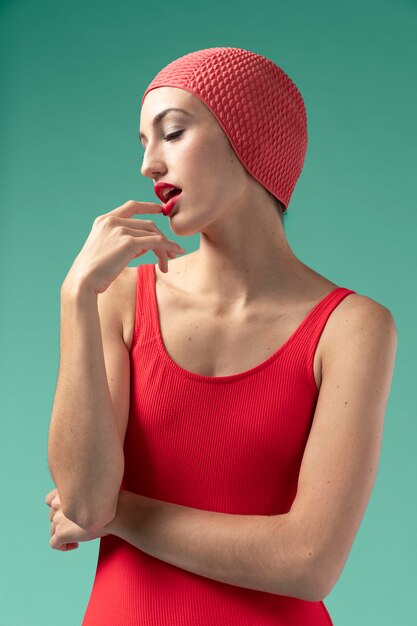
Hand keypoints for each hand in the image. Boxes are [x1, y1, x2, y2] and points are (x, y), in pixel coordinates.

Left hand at [45, 488, 109, 551]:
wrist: (115, 511)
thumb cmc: (111, 502)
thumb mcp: (94, 493)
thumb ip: (83, 496)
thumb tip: (85, 503)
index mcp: (65, 491)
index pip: (50, 500)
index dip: (58, 509)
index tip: (70, 514)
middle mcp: (58, 504)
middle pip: (52, 517)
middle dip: (63, 523)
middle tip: (78, 527)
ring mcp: (58, 519)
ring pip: (53, 531)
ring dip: (64, 535)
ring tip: (78, 538)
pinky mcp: (61, 533)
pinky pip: (54, 544)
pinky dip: (62, 546)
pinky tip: (76, 545)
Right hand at [62, 200, 185, 295]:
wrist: (84, 281)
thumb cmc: (95, 271)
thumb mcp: (108, 250)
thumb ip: (125, 242)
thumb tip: (147, 245)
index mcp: (105, 220)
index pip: (131, 207)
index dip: (148, 206)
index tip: (160, 210)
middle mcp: (113, 221)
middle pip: (148, 224)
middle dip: (162, 238)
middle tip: (172, 253)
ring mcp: (121, 230)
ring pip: (154, 234)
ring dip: (166, 248)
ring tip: (169, 262)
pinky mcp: (129, 242)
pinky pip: (157, 242)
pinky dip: (168, 247)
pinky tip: (174, 255)